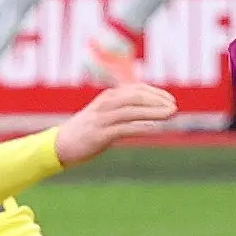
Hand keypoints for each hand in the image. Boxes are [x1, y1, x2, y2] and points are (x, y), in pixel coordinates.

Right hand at [55, 78, 178, 163]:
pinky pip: (124, 128)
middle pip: (137, 97)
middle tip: (175, 107)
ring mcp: (102, 119)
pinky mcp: (100, 135)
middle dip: (158, 100)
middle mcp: (106, 104)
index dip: (156, 93)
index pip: (137, 89)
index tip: (171, 100)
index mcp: (108, 97)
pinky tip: (155, 128)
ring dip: (154, 112)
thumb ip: (123, 112)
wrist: (60, 146)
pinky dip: (141, 126)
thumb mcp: (105, 116)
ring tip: (171, 114)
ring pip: (132, 111)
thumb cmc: (86, 131)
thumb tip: (148, 114)